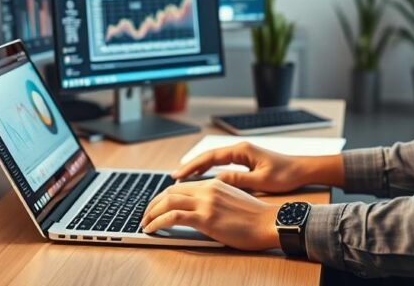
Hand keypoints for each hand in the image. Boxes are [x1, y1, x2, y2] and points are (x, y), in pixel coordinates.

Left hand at [141, 179, 279, 250]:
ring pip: (167, 201)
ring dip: (151, 213)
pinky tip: (151, 229)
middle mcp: (207, 189)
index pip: (181, 186)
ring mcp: (206, 202)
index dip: (164, 196)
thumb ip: (215, 200)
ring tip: (144, 224)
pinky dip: (157, 222)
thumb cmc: (256, 218)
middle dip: (153, 204)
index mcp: (214, 184)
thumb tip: (200, 211)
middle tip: (145, 215)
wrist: (269, 222)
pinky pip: (173, 217)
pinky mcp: (205, 218)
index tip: (156, 206)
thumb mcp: (233, 201)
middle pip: (170, 191)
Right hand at [172, 141, 311, 193]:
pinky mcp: (245, 160)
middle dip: (191, 167)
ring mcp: (242, 154)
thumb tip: (217, 181)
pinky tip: (203, 180)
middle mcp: (240, 149)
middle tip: (174, 178)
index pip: (210, 157)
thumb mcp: (262, 180)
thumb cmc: (286, 174)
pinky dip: (210, 171)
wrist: (303, 170)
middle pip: (209, 156)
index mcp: (242, 150)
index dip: (192, 166)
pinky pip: (222, 164)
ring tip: (183, 180)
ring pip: (214, 160)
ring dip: (199, 169)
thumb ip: (239, 180)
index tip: (178, 175)